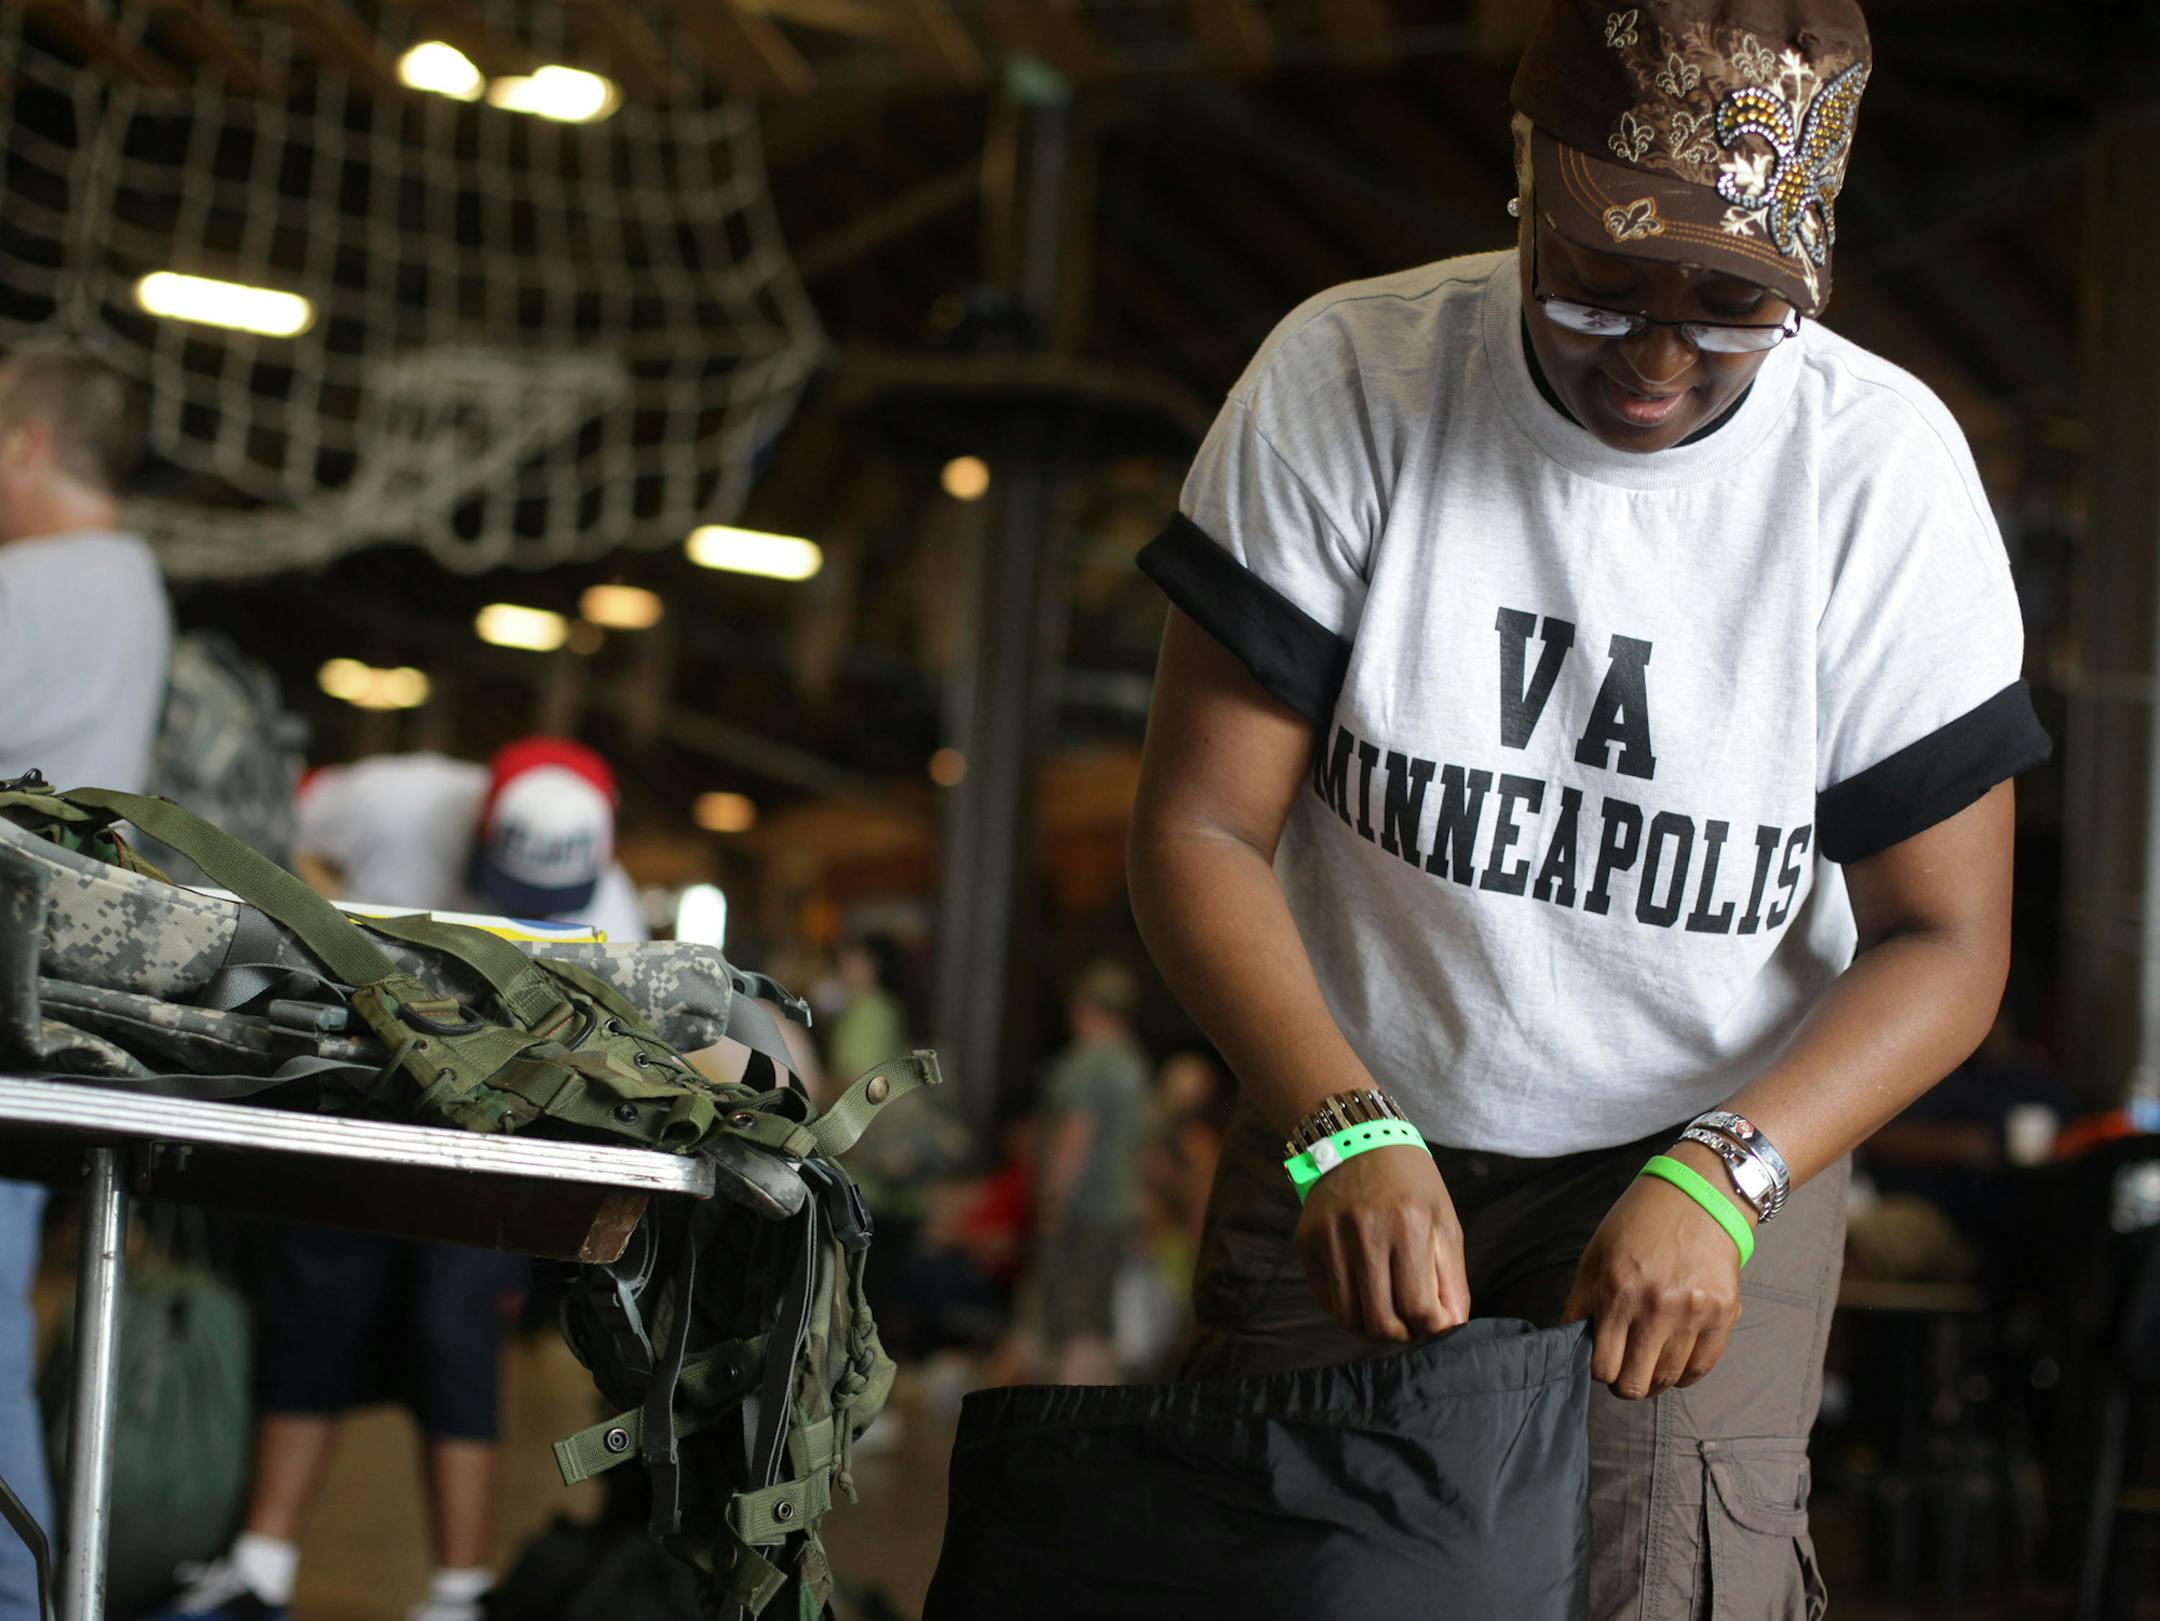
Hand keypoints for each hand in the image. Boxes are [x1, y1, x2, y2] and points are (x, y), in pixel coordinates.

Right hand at [1296, 1145, 1470, 1340]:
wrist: (1356, 1140)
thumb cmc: (1411, 1183)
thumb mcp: (1444, 1222)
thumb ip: (1451, 1279)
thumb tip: (1449, 1328)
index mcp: (1408, 1226)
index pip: (1418, 1308)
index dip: (1431, 1326)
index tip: (1435, 1320)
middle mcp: (1365, 1233)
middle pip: (1380, 1321)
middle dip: (1401, 1333)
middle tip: (1410, 1322)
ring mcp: (1331, 1239)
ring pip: (1349, 1318)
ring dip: (1372, 1326)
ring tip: (1386, 1311)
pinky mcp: (1308, 1243)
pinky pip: (1326, 1300)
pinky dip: (1347, 1309)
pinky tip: (1362, 1293)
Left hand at [1562, 1158, 1745, 1399]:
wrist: (1698, 1196)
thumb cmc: (1638, 1224)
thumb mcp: (1595, 1256)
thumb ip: (1582, 1303)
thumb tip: (1573, 1343)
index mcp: (1616, 1292)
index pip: (1601, 1367)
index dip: (1598, 1371)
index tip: (1602, 1361)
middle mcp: (1655, 1308)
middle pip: (1634, 1383)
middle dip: (1625, 1384)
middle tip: (1625, 1371)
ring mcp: (1692, 1313)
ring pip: (1668, 1380)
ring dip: (1656, 1379)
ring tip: (1650, 1364)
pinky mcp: (1723, 1314)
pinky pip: (1702, 1367)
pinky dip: (1686, 1373)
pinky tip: (1676, 1361)